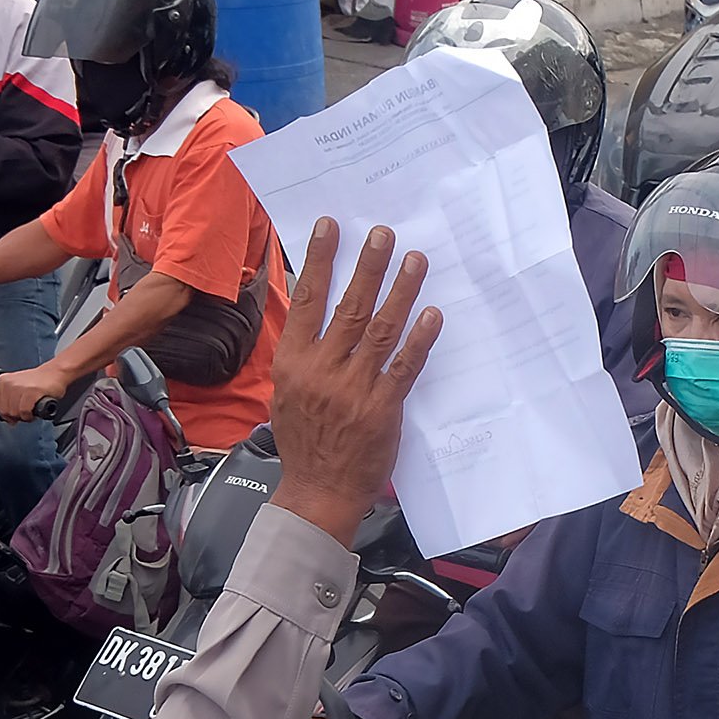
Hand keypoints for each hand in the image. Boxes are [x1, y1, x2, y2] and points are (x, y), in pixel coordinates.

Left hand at [0, 364, 72, 422]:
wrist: (55, 373)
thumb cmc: (38, 381)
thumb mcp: (17, 386)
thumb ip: (9, 400)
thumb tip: (8, 419)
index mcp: (3, 381)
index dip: (5, 414)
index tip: (14, 414)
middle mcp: (9, 383)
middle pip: (5, 411)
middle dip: (16, 416)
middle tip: (25, 412)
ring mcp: (19, 387)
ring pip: (14, 413)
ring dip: (24, 416)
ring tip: (30, 410)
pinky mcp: (31, 392)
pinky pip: (24, 412)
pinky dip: (29, 415)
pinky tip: (33, 411)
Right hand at [269, 218, 437, 539]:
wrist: (317, 492)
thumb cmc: (305, 442)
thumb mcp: (287, 393)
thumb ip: (303, 355)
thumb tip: (319, 310)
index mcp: (293, 364)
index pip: (307, 301)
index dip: (320, 260)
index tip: (331, 227)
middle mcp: (321, 371)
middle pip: (347, 307)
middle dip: (368, 266)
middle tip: (384, 234)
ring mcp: (353, 390)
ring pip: (379, 330)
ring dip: (399, 292)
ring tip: (414, 260)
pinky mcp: (382, 409)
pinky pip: (404, 367)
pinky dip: (418, 340)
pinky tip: (431, 314)